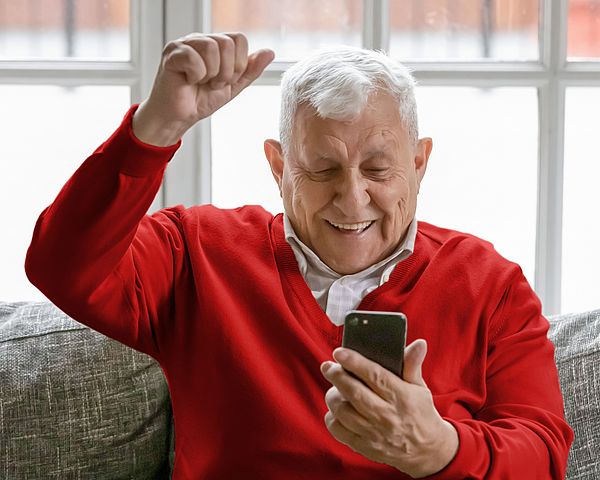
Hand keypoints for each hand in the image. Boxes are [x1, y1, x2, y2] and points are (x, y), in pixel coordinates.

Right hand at [133, 32, 274, 145]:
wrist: (179, 117)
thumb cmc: (201, 100)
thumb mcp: (233, 87)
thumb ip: (251, 70)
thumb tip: (270, 52)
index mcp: (216, 44)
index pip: (239, 39)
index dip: (239, 65)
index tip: (226, 80)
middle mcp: (201, 39)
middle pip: (227, 43)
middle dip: (226, 72)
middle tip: (213, 84)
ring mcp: (185, 43)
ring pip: (212, 48)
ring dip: (211, 74)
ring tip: (201, 83)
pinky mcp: (172, 53)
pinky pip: (194, 58)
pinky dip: (196, 76)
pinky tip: (188, 80)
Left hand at [320, 339, 458, 477]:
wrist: (426, 451)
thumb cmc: (420, 413)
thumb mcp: (420, 388)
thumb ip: (412, 365)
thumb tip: (418, 344)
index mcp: (401, 397)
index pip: (375, 375)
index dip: (354, 362)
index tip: (339, 352)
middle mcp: (387, 415)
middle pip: (354, 392)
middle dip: (336, 376)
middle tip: (327, 366)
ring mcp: (374, 433)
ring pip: (343, 411)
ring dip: (333, 396)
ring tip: (334, 388)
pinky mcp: (365, 447)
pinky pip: (338, 431)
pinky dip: (332, 417)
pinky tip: (336, 409)